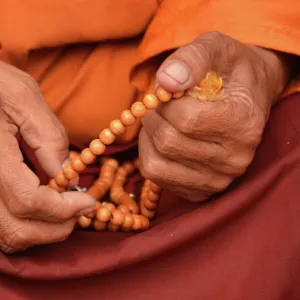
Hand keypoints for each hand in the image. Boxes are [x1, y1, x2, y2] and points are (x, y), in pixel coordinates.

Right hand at [0, 61, 94, 252]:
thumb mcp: (25, 100)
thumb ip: (49, 140)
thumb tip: (69, 177)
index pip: (28, 200)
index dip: (64, 209)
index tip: (89, 202)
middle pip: (16, 230)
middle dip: (57, 227)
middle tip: (81, 210)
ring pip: (6, 237)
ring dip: (42, 232)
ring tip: (65, 212)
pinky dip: (25, 228)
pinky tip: (43, 211)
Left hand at [139, 32, 290, 200]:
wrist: (247, 97)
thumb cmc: (229, 72)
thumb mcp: (216, 49)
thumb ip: (192, 58)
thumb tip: (164, 81)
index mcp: (243, 124)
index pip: (186, 119)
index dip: (165, 102)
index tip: (168, 92)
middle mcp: (235, 159)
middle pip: (169, 142)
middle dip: (153, 118)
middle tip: (160, 105)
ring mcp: (218, 180)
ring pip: (157, 164)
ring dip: (148, 137)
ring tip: (161, 121)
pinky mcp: (201, 191)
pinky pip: (157, 177)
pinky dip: (149, 154)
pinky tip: (162, 140)